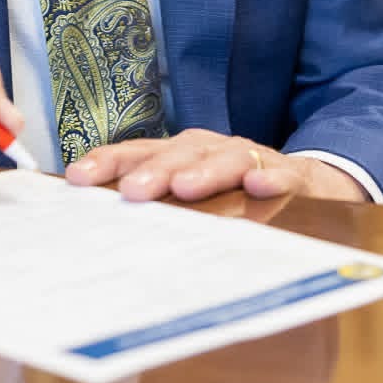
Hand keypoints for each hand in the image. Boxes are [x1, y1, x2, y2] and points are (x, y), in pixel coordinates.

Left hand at [64, 129, 368, 203]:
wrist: (305, 184)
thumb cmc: (233, 196)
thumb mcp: (192, 202)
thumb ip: (156, 211)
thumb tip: (101, 233)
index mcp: (180, 154)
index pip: (138, 153)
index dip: (108, 162)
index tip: (78, 179)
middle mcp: (210, 149)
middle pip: (179, 153)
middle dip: (155, 171)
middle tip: (133, 192)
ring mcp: (251, 159)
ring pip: (227, 157)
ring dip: (206, 171)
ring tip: (187, 187)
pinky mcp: (291, 175)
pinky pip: (282, 175)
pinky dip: (272, 178)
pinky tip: (260, 187)